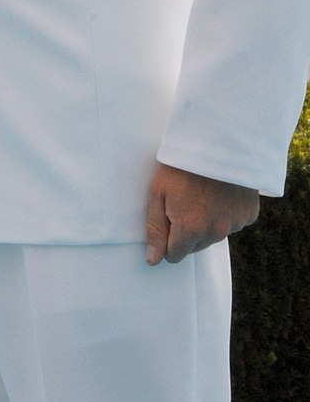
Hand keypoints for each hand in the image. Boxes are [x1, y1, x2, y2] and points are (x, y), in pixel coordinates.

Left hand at [145, 164, 259, 264]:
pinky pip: (232, 223)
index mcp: (190, 229)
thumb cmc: (181, 165)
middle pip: (194, 247)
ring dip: (207, 224)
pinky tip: (220, 194)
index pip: (174, 255)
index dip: (167, 239)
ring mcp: (235, 224)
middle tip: (184, 202)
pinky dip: (226, 214)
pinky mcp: (249, 215)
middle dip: (186, 232)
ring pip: (214, 236)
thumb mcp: (158, 193)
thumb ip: (155, 230)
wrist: (217, 141)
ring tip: (202, 194)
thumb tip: (153, 260)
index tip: (167, 218)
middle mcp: (215, 232)